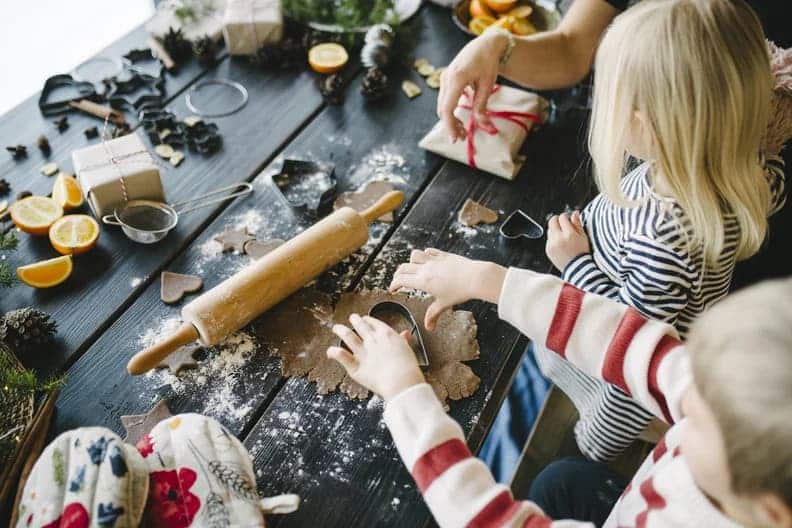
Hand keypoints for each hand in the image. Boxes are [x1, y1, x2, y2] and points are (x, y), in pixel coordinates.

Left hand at [328, 314, 424, 400]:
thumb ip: (403, 340)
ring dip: (340, 330)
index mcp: (386, 334)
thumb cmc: (407, 368)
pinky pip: (341, 356)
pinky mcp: (355, 366)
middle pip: (359, 325)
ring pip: (347, 336)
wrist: (401, 381)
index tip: (365, 320)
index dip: (367, 320)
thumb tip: (405, 334)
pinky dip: (333, 352)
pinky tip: (330, 351)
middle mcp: (372, 340)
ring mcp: (362, 352)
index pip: (373, 322)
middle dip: (354, 320)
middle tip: (352, 319)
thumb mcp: (408, 349)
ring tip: (336, 328)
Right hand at [389, 249, 505, 330]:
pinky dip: (424, 254)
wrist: (475, 278)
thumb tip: (429, 327)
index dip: (394, 285)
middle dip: (398, 274)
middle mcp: (425, 269)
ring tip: (412, 268)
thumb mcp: (444, 305)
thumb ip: (433, 315)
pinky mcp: (443, 255)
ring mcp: (434, 260)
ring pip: (414, 255)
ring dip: (410, 261)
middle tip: (399, 280)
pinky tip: (427, 258)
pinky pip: (429, 251)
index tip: (393, 289)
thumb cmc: (460, 291)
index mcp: (423, 281)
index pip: (401, 280)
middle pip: (403, 267)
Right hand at [438, 30, 509, 141]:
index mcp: (457, 78)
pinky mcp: (446, 79)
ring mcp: (444, 77)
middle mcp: (447, 78)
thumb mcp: (488, 85)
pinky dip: (450, 110)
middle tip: (462, 137)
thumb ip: (482, 106)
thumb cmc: (488, 62)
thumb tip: (484, 126)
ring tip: (462, 129)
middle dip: (450, 125)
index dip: (450, 126)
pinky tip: (459, 117)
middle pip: (442, 109)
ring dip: (450, 119)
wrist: (485, 44)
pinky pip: (444, 99)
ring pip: (442, 105)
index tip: (455, 138)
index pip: (447, 108)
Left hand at [545, 211, 589, 270]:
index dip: (566, 216)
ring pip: (549, 230)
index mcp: (569, 234)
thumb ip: (577, 223)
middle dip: (557, 220)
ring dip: (555, 230)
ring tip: (564, 236)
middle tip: (564, 223)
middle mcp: (558, 239)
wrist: (577, 269)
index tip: (568, 218)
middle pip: (552, 221)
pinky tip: (561, 244)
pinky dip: (553, 239)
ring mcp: (551, 245)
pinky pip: (548, 240)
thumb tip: (574, 213)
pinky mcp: (548, 250)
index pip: (562, 217)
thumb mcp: (584, 237)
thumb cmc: (583, 254)